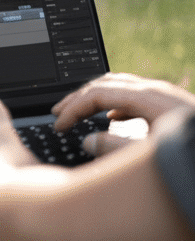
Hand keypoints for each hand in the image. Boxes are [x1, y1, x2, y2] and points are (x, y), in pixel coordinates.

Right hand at [52, 72, 194, 154]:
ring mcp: (166, 96)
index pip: (96, 94)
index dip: (73, 109)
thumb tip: (87, 140)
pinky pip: (135, 95)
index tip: (59, 126)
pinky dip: (114, 102)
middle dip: (78, 97)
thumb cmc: (191, 157)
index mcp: (148, 99)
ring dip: (95, 97)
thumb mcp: (151, 156)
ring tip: (79, 112)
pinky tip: (112, 118)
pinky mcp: (172, 106)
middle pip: (106, 83)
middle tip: (58, 112)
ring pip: (120, 86)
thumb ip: (115, 148)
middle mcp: (156, 92)